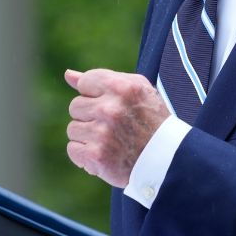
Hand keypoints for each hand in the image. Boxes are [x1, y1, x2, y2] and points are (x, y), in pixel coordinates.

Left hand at [65, 68, 169, 187]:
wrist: (168, 160)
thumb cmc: (151, 120)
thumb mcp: (135, 90)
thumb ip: (102, 79)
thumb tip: (68, 75)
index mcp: (122, 87)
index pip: (85, 82)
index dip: (95, 95)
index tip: (110, 105)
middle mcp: (111, 108)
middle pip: (75, 106)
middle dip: (90, 116)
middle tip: (113, 126)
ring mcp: (102, 133)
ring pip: (73, 129)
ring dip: (87, 137)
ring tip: (110, 141)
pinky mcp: (96, 156)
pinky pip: (73, 149)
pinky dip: (85, 155)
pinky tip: (103, 155)